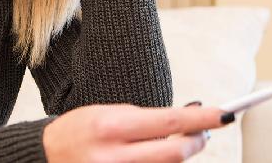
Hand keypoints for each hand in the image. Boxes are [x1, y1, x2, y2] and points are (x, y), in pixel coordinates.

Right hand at [42, 103, 231, 162]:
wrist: (47, 157)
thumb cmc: (78, 130)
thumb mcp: (107, 114)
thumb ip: (143, 120)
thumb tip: (183, 123)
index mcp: (111, 126)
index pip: (168, 122)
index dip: (201, 119)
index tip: (225, 114)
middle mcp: (115, 156)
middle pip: (175, 155)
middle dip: (197, 142)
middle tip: (204, 132)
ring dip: (178, 156)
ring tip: (171, 143)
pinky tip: (153, 154)